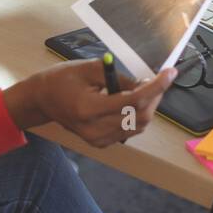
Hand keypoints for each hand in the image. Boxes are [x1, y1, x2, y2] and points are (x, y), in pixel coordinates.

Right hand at [3, 60, 175, 146]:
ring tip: (146, 88)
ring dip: (149, 106)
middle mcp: (94, 129)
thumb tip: (145, 83)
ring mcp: (97, 139)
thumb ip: (119, 77)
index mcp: (89, 108)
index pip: (133, 101)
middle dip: (156, 96)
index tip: (170, 73)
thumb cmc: (61, 79)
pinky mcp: (100, 143)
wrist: (42, 99)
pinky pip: (129, 130)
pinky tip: (133, 101)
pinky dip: (138, 115)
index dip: (156, 86)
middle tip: (159, 78)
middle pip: (140, 117)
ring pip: (138, 126)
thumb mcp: (89, 69)